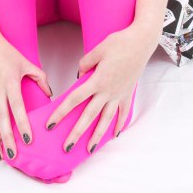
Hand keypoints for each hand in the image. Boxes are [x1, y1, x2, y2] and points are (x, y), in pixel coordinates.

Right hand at [0, 32, 51, 161]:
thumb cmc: (5, 52)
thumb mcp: (25, 62)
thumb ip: (39, 76)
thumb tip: (49, 93)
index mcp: (10, 82)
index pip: (17, 107)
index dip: (22, 124)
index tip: (28, 139)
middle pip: (1, 119)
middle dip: (6, 138)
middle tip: (13, 155)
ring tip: (0, 155)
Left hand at [44, 24, 155, 153]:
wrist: (141, 42)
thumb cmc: (119, 43)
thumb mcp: (98, 49)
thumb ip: (85, 63)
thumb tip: (79, 76)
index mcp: (97, 80)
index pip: (75, 99)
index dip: (61, 112)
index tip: (51, 124)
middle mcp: (108, 91)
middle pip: (88, 116)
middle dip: (76, 133)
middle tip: (66, 147)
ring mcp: (119, 94)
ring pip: (106, 119)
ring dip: (97, 136)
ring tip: (89, 149)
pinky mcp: (128, 93)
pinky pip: (123, 113)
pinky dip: (119, 125)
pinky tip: (114, 135)